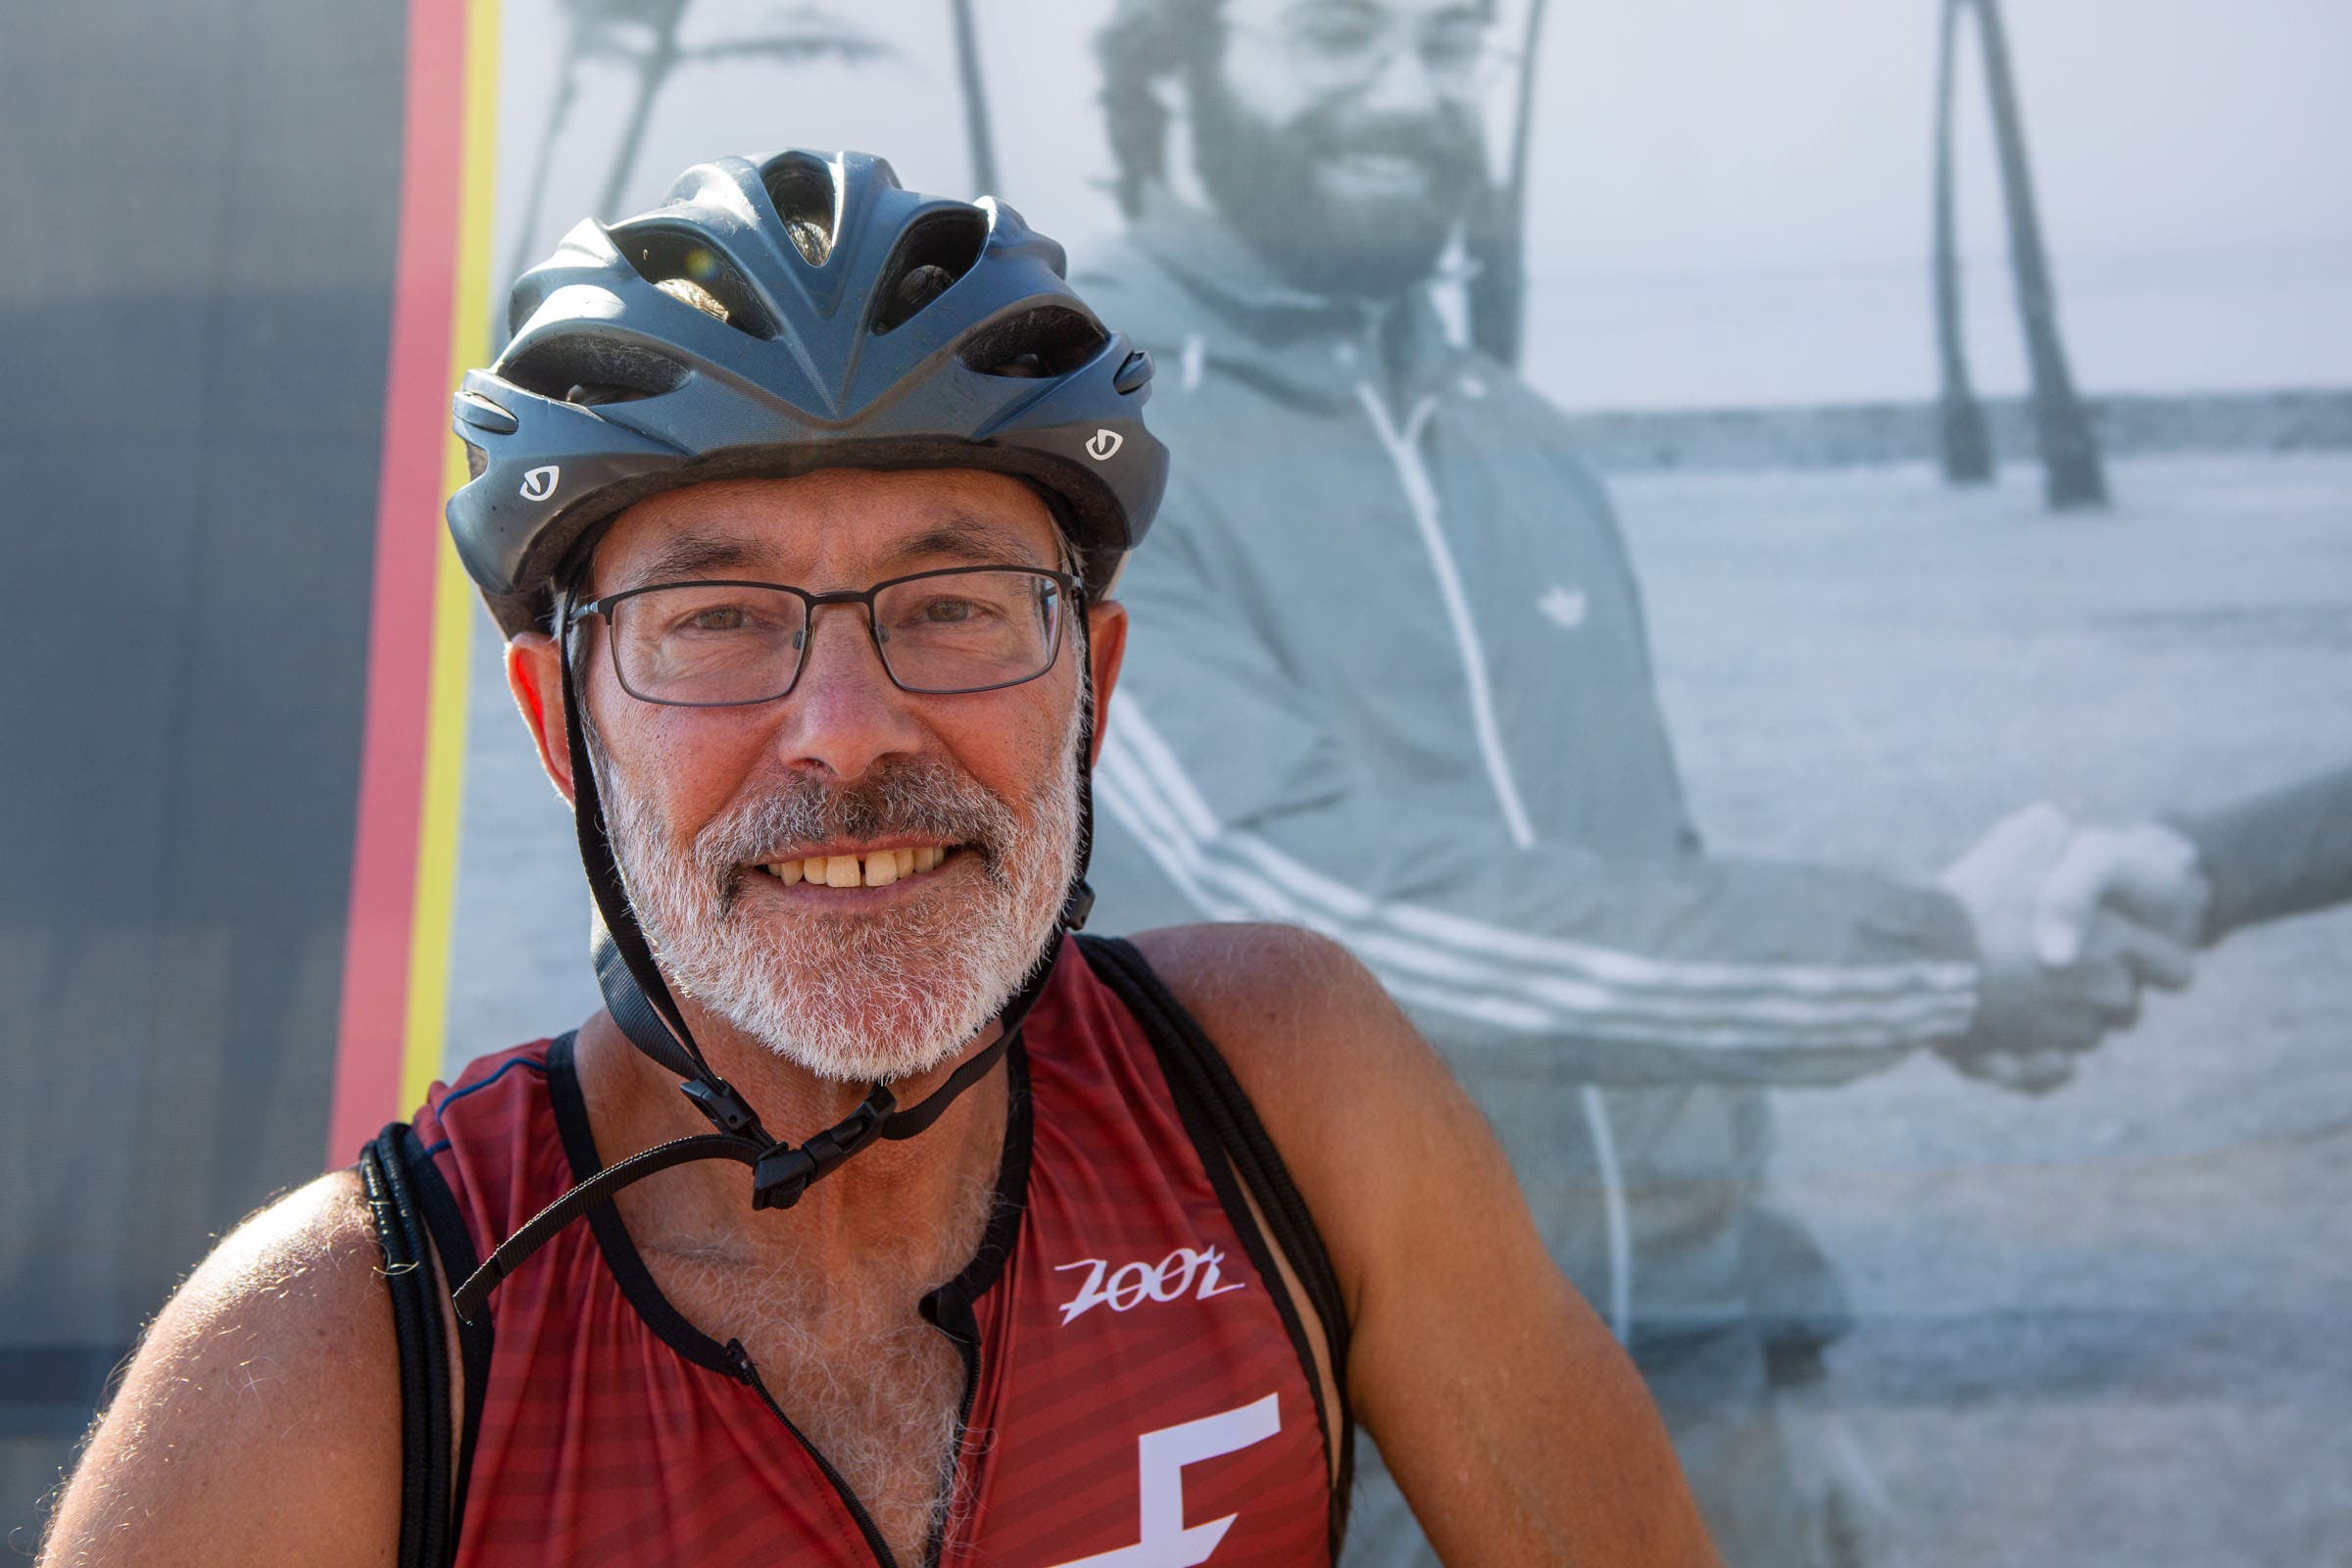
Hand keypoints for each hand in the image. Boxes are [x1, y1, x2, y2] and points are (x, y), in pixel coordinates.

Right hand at [1936, 804, 2196, 1092]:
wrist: (1918, 958)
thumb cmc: (1972, 897)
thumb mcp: (2017, 840)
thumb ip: (2047, 831)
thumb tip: (2054, 819)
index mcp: (2114, 942)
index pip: (2177, 971)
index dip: (2157, 962)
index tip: (2131, 953)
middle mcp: (2102, 992)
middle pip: (2128, 1007)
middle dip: (2103, 992)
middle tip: (2059, 966)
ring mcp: (2067, 1031)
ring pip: (2087, 1037)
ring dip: (2066, 1020)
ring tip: (2023, 991)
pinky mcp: (2028, 1060)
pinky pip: (2053, 1070)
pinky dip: (2041, 1061)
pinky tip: (2022, 1039)